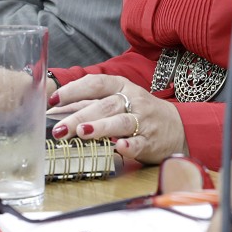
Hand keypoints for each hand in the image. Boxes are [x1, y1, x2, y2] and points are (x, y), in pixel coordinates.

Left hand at [49, 74, 186, 163]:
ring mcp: (144, 120)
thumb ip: (91, 103)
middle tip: (60, 129)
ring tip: (83, 133)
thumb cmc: (140, 113)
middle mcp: (133, 100)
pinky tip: (119, 147)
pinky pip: (139, 142)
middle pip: (104, 105)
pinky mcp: (151, 141)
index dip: (74, 90)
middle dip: (80, 116)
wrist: (178, 127)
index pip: (96, 83)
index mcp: (122, 87)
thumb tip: (56, 110)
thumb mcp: (119, 100)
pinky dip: (129, 145)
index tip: (53, 100)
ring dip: (101, 127)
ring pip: (121, 121)